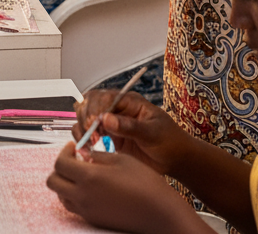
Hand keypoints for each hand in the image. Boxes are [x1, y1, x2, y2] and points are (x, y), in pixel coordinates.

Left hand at [47, 146, 202, 233]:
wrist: (160, 213)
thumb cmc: (144, 182)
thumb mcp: (120, 159)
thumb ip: (97, 155)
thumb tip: (82, 155)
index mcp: (88, 178)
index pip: (60, 163)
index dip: (64, 151)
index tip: (74, 147)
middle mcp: (83, 197)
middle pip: (53, 181)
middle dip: (60, 167)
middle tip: (74, 159)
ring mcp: (88, 212)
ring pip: (61, 196)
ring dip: (66, 182)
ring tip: (82, 173)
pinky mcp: (95, 221)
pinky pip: (74, 207)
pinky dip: (75, 195)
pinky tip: (91, 187)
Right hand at [72, 89, 186, 174]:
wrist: (176, 160)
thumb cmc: (170, 142)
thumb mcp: (153, 133)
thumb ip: (130, 126)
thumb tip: (106, 118)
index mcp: (129, 101)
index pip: (104, 96)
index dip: (95, 108)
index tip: (93, 123)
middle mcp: (117, 109)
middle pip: (90, 103)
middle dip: (85, 116)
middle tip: (90, 134)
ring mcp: (112, 122)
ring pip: (85, 116)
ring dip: (81, 127)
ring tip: (89, 143)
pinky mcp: (109, 137)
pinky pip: (89, 133)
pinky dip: (84, 138)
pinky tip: (88, 148)